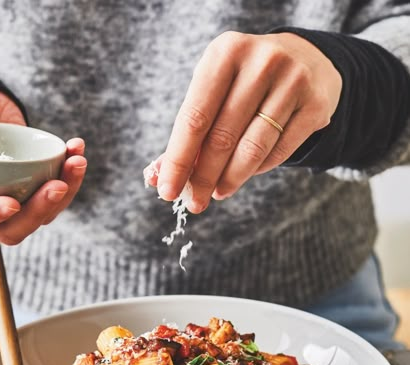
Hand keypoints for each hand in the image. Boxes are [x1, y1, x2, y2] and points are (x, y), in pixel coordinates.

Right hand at [0, 66, 86, 242]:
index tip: (11, 203)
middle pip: (10, 230)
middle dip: (37, 212)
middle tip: (57, 186)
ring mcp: (9, 197)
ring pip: (40, 216)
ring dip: (64, 194)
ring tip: (77, 161)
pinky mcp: (33, 185)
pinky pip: (56, 194)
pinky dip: (71, 175)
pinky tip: (76, 149)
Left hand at [146, 32, 341, 212]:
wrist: (306, 60)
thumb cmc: (245, 82)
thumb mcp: (214, 92)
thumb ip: (188, 133)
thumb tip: (158, 178)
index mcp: (224, 52)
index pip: (194, 118)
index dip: (178, 160)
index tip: (168, 192)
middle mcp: (260, 61)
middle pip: (222, 137)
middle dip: (203, 178)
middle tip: (194, 203)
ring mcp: (292, 81)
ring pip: (252, 149)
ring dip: (230, 180)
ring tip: (218, 192)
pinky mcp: (315, 104)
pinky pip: (278, 152)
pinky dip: (257, 170)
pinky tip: (245, 173)